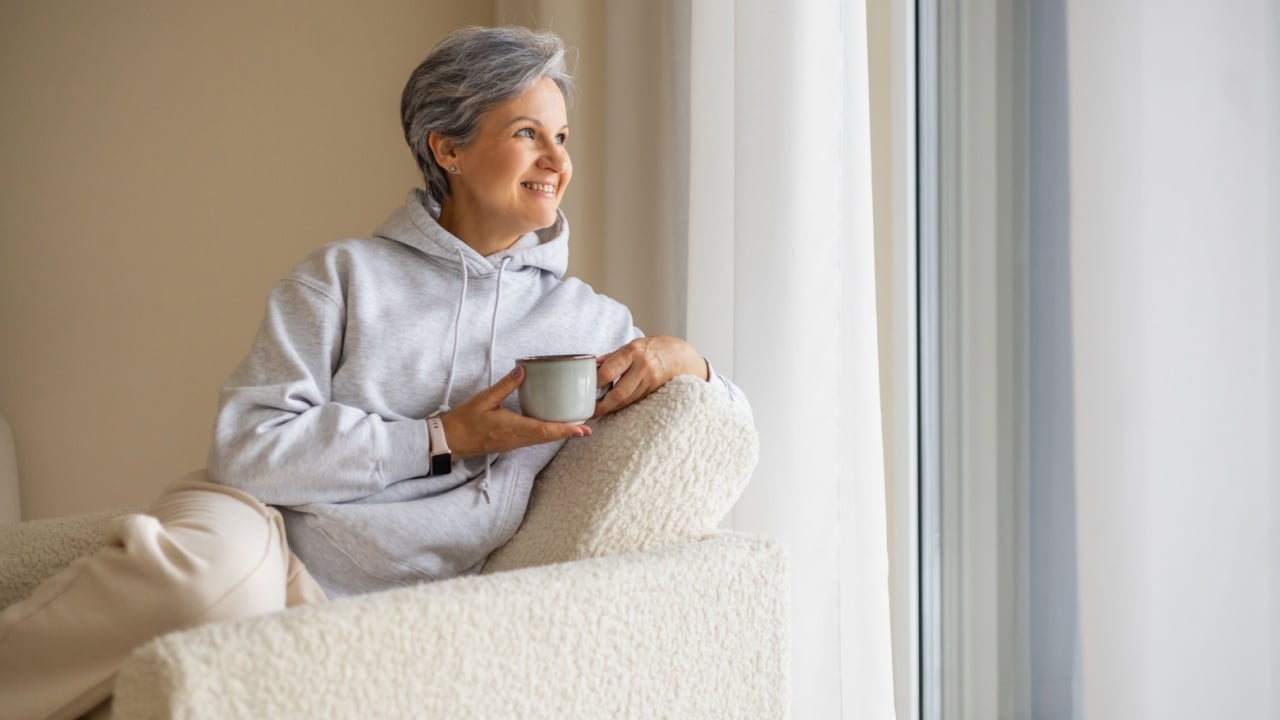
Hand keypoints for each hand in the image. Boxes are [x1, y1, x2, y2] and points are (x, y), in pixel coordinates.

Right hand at [440, 366, 590, 458]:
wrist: (449, 442)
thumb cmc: (464, 421)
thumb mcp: (483, 399)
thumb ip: (504, 385)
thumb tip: (523, 370)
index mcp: (512, 428)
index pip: (544, 430)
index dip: (565, 430)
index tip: (582, 430)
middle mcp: (516, 439)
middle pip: (548, 437)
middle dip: (568, 433)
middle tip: (587, 429)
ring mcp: (513, 444)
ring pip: (541, 440)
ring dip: (558, 434)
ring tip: (574, 428)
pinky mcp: (509, 444)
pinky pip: (532, 440)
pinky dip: (545, 434)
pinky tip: (550, 428)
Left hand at [594, 336, 707, 417]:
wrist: (681, 356)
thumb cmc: (654, 348)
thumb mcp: (633, 345)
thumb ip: (613, 356)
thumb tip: (592, 364)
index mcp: (632, 351)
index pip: (608, 371)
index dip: (595, 384)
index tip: (585, 391)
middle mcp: (642, 366)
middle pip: (619, 393)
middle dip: (603, 406)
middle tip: (592, 412)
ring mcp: (651, 380)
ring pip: (627, 400)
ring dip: (613, 408)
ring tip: (600, 411)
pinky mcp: (656, 391)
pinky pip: (636, 401)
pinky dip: (625, 405)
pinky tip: (616, 407)